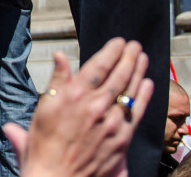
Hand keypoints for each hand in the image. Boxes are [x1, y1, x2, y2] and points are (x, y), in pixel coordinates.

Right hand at [4, 38, 153, 176]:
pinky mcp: (121, 140)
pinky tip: (148, 84)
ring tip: (142, 58)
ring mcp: (110, 123)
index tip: (118, 42)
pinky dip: (144, 96)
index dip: (111, 51)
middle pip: (118, 75)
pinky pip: (136, 112)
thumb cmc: (44, 148)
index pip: (98, 66)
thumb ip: (56, 81)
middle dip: (128, 57)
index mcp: (72, 96)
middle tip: (134, 45)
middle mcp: (94, 106)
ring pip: (129, 91)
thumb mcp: (43, 109)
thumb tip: (61, 57)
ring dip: (138, 71)